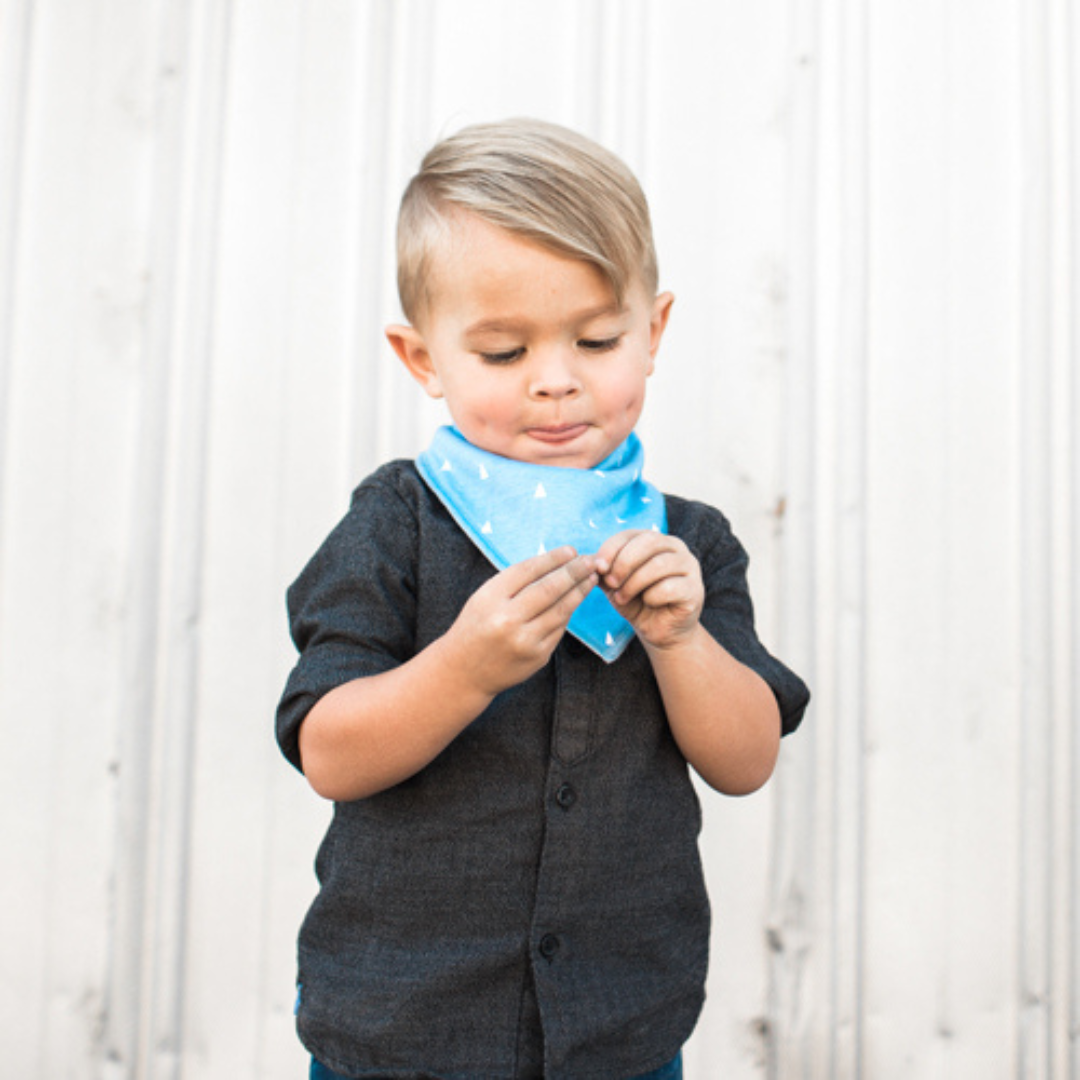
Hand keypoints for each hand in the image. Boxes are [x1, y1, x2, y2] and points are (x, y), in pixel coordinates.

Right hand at [446, 547, 598, 695]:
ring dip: (579, 591)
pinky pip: (559, 628)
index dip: (554, 558)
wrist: (464, 671)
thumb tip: (555, 563)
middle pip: (549, 589)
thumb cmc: (476, 627)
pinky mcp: (537, 656)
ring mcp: (525, 641)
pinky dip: (569, 611)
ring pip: (561, 610)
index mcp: (491, 598)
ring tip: (592, 577)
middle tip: (592, 560)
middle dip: (574, 572)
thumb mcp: (484, 597)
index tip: (571, 550)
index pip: (529, 571)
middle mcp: (508, 620)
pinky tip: (576, 599)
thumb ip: (514, 582)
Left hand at [596, 530, 703, 649]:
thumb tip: (588, 561)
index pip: (631, 534)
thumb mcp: (614, 584)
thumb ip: (602, 570)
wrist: (659, 631)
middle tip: (610, 582)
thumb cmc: (636, 602)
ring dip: (634, 583)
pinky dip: (652, 597)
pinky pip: (670, 587)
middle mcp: (675, 548)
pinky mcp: (694, 589)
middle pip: (648, 542)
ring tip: (622, 598)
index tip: (598, 568)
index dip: (611, 548)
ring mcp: (689, 567)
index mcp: (654, 540)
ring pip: (659, 564)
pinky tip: (648, 604)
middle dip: (623, 562)